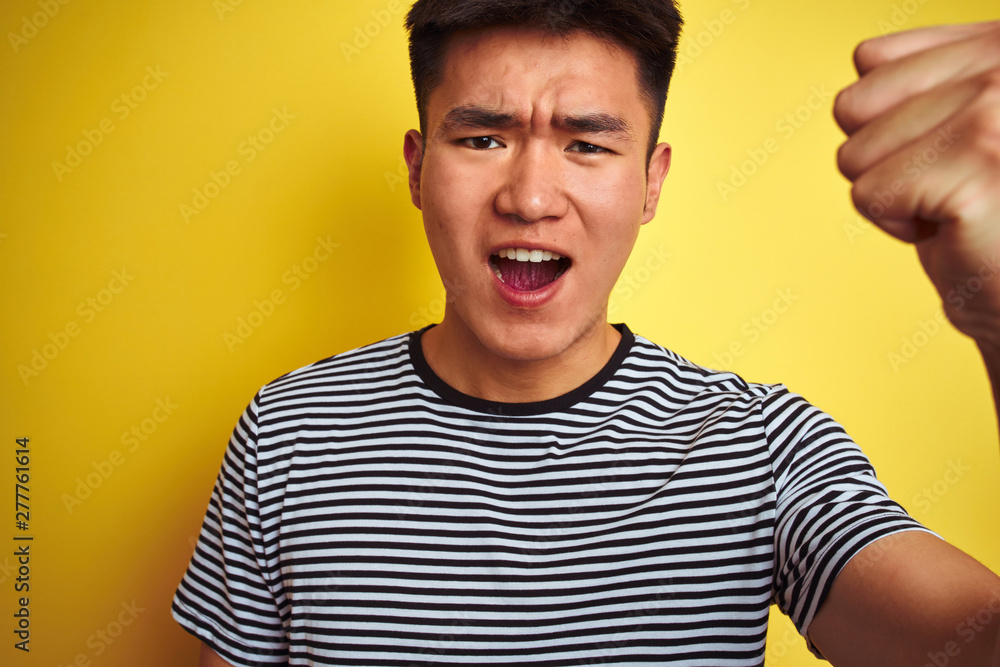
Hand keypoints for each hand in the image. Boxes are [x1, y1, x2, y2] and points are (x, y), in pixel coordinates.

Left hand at [835, 21, 999, 346]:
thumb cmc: (989, 217)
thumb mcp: (956, 124)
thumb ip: (926, 78)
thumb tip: (866, 57)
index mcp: (998, 44)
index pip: (870, 60)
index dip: (886, 122)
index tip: (945, 152)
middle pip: (852, 107)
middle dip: (884, 162)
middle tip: (946, 186)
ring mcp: (993, 111)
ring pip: (854, 153)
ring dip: (892, 194)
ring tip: (952, 206)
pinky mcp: (974, 168)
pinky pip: (868, 194)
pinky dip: (898, 227)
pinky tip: (953, 229)